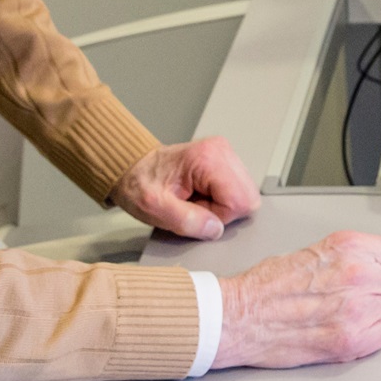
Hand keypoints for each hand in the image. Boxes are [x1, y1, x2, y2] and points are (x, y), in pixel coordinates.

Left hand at [107, 138, 259, 239]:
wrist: (132, 168)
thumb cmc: (140, 183)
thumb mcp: (154, 208)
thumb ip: (186, 221)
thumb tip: (215, 229)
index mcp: (208, 158)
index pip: (240, 201)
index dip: (218, 215)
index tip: (194, 210)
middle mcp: (221, 151)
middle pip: (248, 198)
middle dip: (222, 211)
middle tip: (195, 206)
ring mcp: (225, 154)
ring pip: (245, 195)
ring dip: (221, 205)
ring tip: (195, 199)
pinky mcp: (224, 161)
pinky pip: (238, 191)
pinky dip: (220, 199)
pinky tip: (200, 194)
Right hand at [214, 231, 380, 368]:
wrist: (239, 317)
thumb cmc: (267, 286)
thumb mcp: (316, 249)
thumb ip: (355, 255)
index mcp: (350, 247)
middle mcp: (357, 275)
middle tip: (362, 296)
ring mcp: (356, 310)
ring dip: (375, 314)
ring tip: (343, 312)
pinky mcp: (350, 340)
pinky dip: (369, 336)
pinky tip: (344, 329)